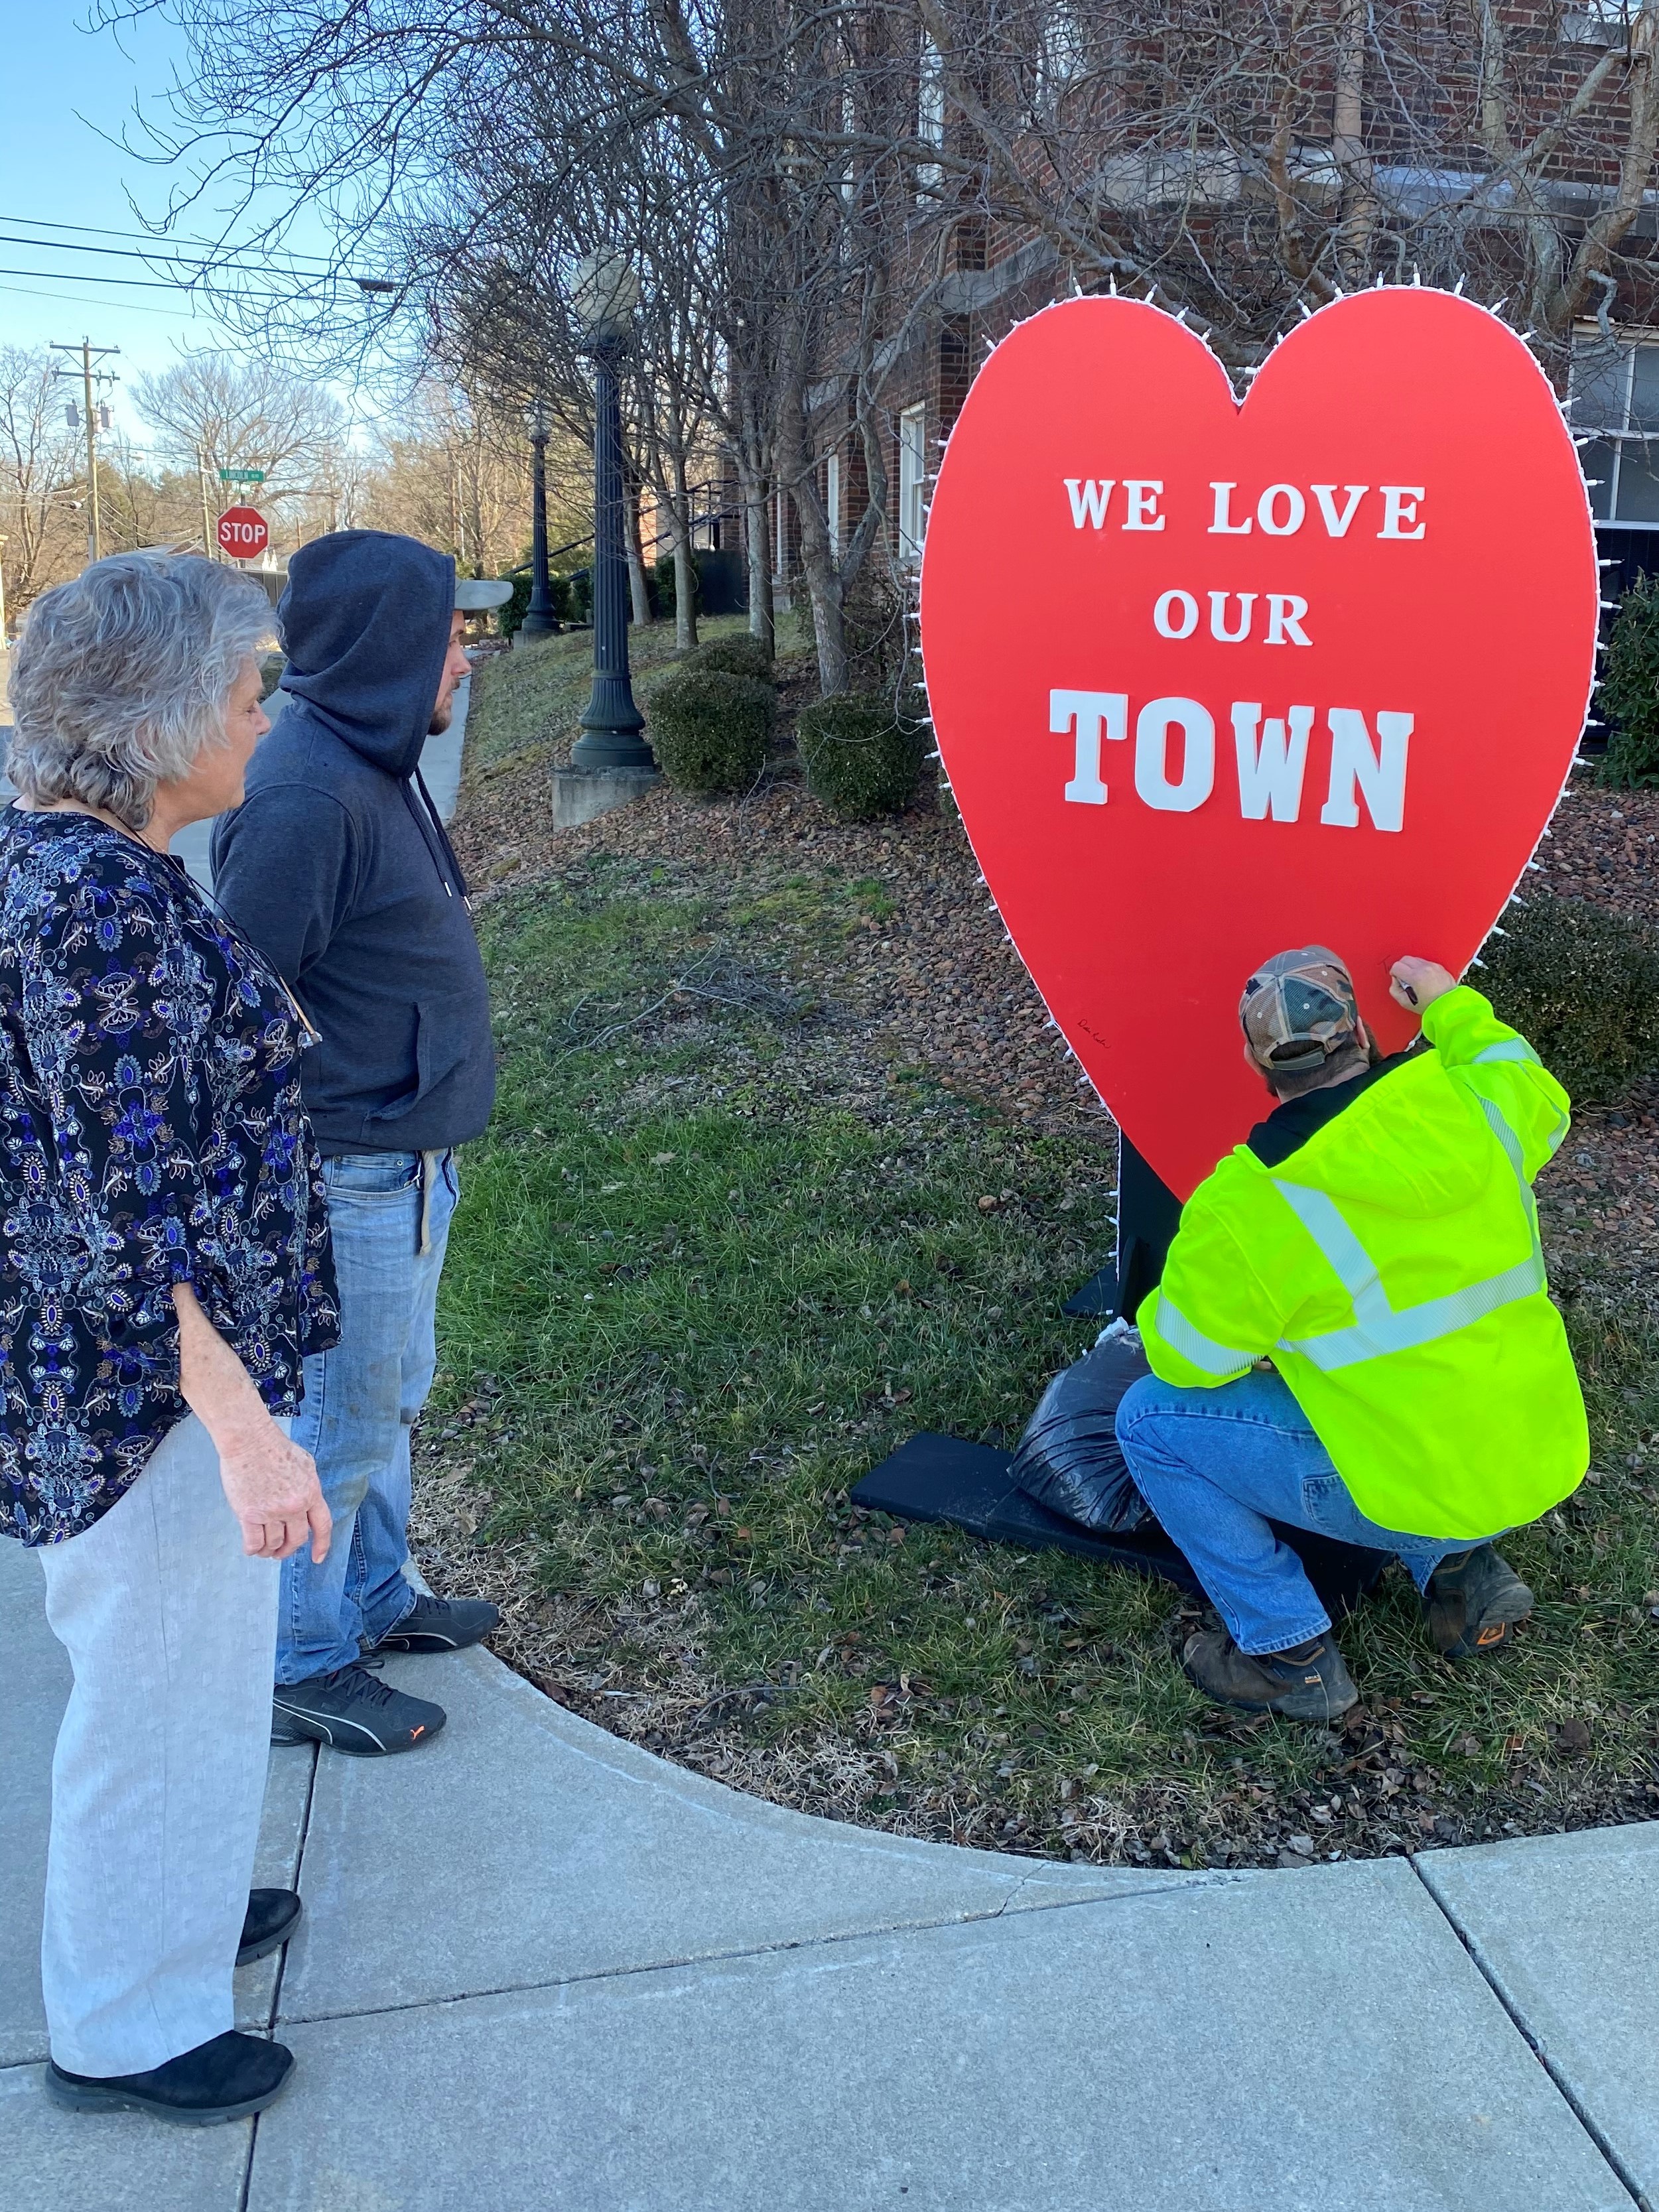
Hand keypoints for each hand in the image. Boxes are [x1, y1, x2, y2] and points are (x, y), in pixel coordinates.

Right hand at [216, 1417, 330, 1562]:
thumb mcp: (306, 1465)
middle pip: (297, 1539)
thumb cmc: (275, 1448)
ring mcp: (272, 1511)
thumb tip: (308, 1505)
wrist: (250, 1440)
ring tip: (266, 1550)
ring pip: (274, 1543)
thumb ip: (309, 1487)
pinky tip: (252, 1549)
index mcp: (311, 1492)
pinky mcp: (250, 1514)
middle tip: (282, 1552)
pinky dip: (253, 1549)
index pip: (322, 1525)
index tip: (317, 1558)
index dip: (322, 1545)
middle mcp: (294, 1505)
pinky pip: (254, 1542)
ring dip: (270, 1551)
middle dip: (290, 1549)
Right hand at [1389, 956, 1457, 1013]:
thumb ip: (1395, 990)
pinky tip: (1423, 979)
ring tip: (1415, 980)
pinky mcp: (1440, 967)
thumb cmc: (1431, 1007)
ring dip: (1411, 967)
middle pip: (1405, 959)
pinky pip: (1426, 962)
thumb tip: (1396, 981)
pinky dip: (1421, 968)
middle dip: (1401, 967)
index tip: (1397, 979)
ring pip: (1415, 959)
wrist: (1449, 1007)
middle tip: (1404, 978)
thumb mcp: (1406, 1003)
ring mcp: (1433, 966)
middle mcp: (1425, 968)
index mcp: (1415, 977)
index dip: (1394, 973)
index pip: (1397, 966)